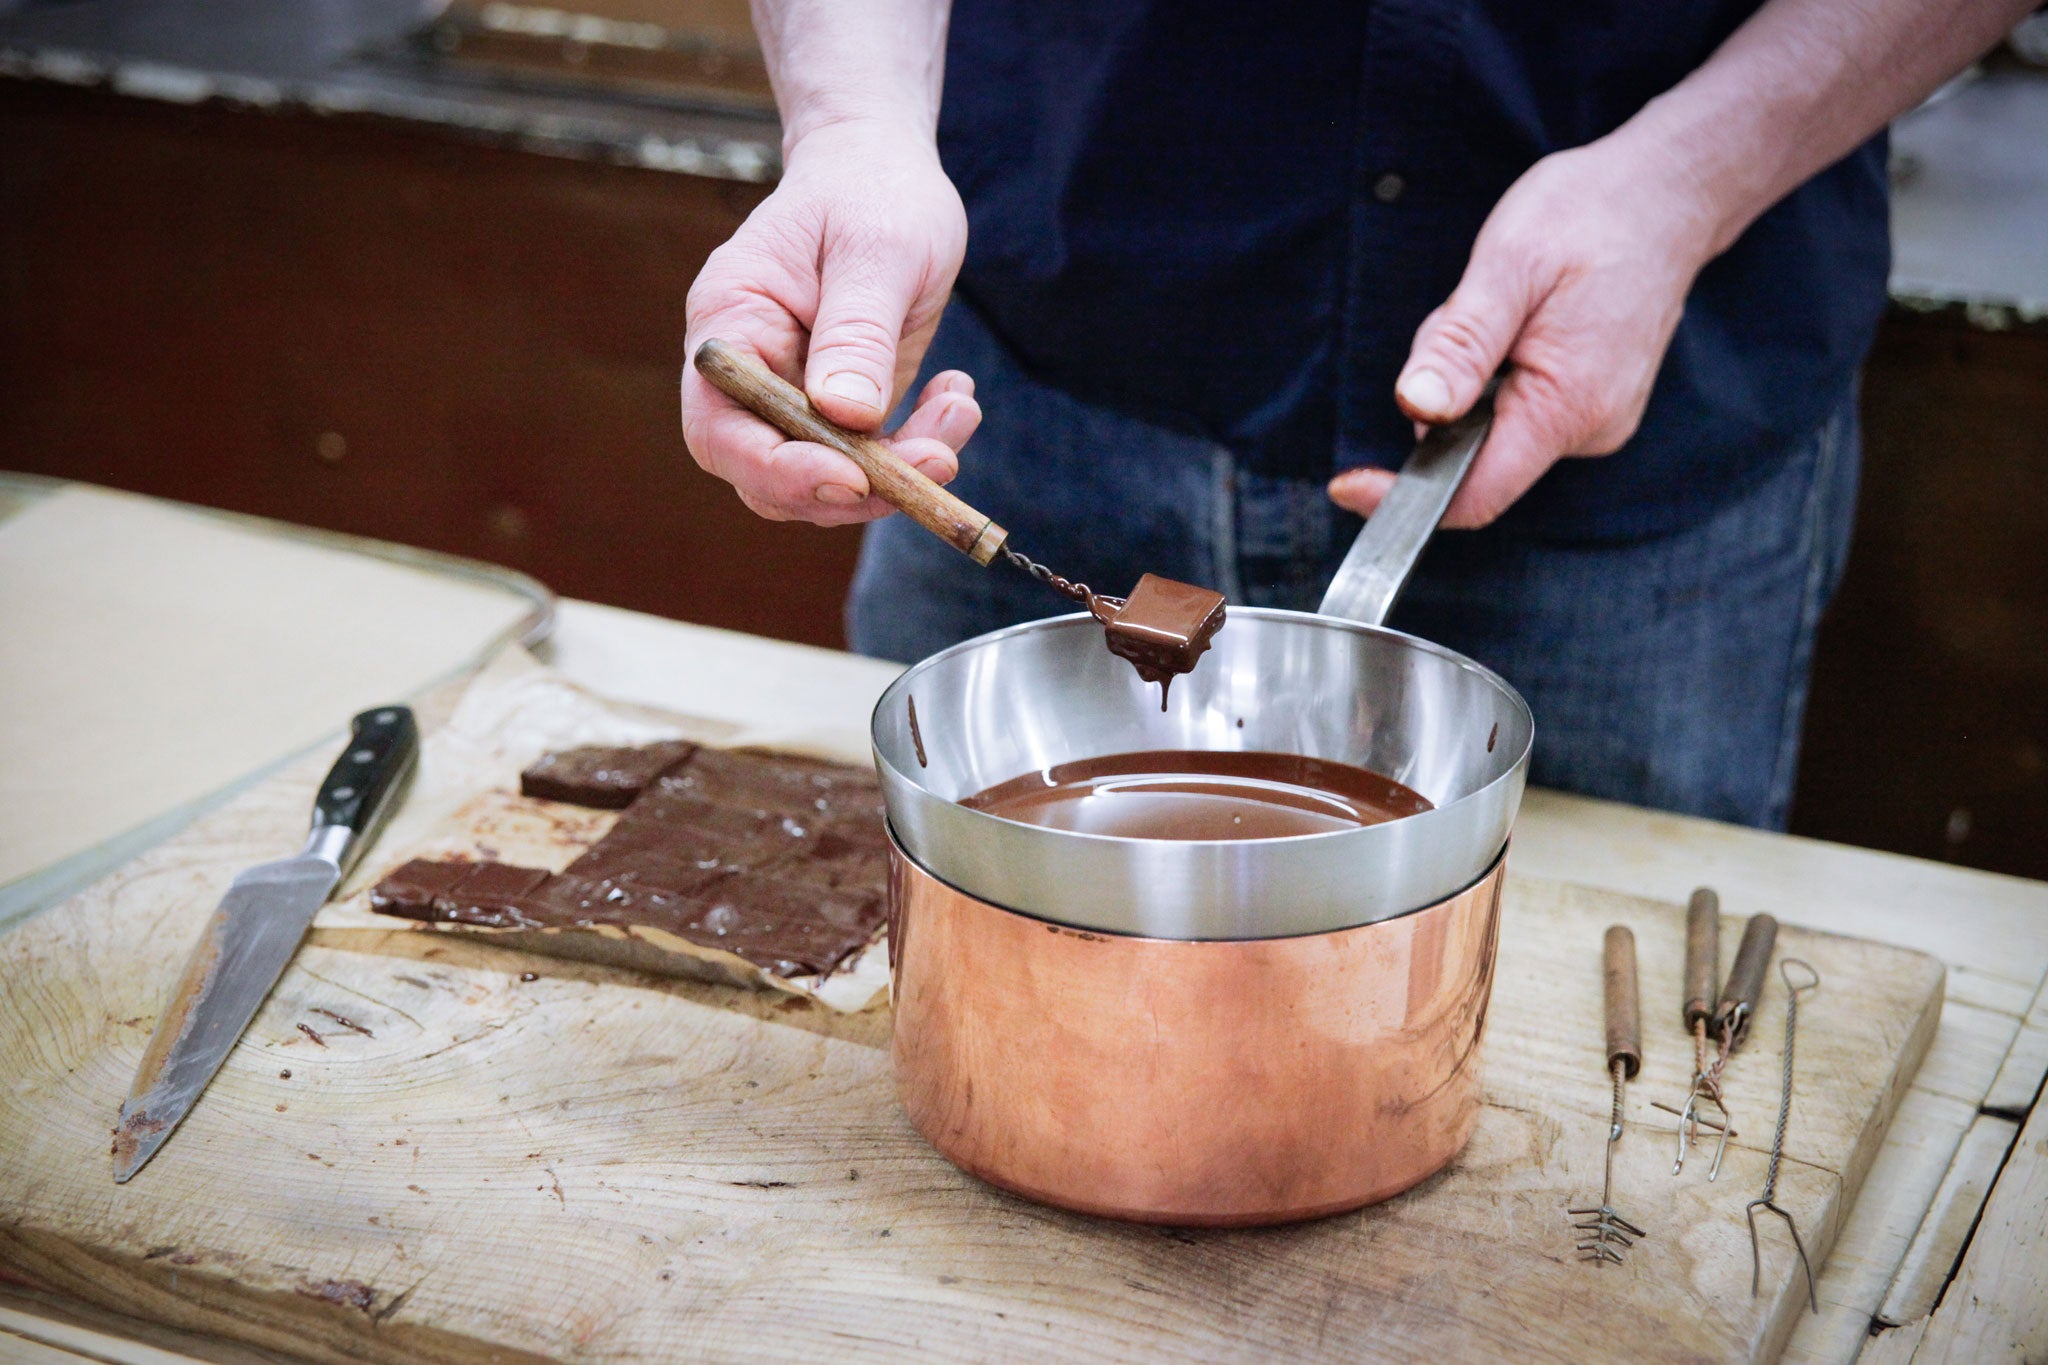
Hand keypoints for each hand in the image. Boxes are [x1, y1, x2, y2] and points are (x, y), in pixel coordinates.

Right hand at [682, 119, 979, 523]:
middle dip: (854, 486)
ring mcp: (793, 395)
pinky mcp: (840, 408)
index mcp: (728, 327)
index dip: (779, 469)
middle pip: (768, 476)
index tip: (851, 477)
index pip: (721, 431)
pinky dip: (918, 448)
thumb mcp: (876, 248)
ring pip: (825, 480)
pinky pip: (869, 459)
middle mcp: (748, 374)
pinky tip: (955, 399)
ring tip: (958, 411)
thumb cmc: (870, 189)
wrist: (883, 168)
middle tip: (935, 461)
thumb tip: (845, 416)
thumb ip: (858, 331)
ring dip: (899, 472)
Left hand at [1328, 134, 1720, 527]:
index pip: (1473, 493)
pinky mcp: (1590, 404)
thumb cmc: (1590, 215)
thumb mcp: (1510, 265)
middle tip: (1463, 317)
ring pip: (1488, 428)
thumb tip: (1418, 410)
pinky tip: (1522, 321)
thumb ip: (1461, 344)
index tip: (1347, 484)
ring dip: (1469, 378)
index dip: (1404, 497)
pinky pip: (1516, 409)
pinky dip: (1496, 372)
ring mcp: (1594, 420)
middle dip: (1440, 399)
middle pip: (1470, 454)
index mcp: (1567, 406)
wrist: (1668, 194)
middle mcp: (1588, 429)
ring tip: (1504, 307)